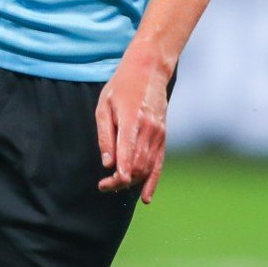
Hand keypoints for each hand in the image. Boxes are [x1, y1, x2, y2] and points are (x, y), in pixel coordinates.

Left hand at [96, 44, 171, 202]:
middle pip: (137, 165)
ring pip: (147, 167)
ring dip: (132, 181)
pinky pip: (159, 164)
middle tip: (103, 185)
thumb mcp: (104, 105)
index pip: (128, 153)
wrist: (150, 70)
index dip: (121, 172)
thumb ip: (105, 135)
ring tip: (115, 185)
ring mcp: (158, 134)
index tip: (111, 183)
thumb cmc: (122, 86)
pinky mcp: (163, 136)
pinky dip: (152, 181)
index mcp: (131, 120)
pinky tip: (146, 197)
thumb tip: (107, 163)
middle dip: (121, 181)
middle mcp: (148, 130)